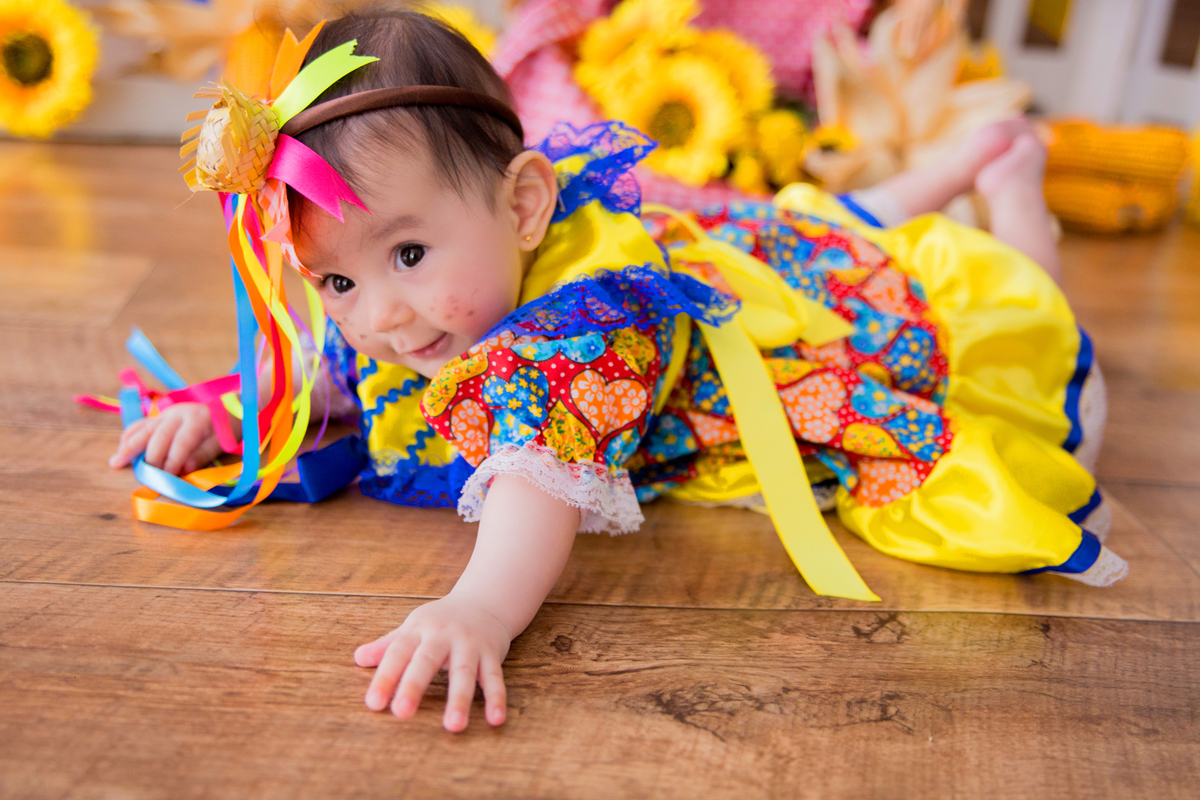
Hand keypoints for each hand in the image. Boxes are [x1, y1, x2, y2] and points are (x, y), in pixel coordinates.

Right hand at [109, 401, 223, 475]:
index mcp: (197, 419)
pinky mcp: (159, 417)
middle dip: (150, 457)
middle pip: (159, 435)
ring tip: (115, 462)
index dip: (173, 460)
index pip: (181, 441)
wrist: (226, 407)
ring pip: (144, 429)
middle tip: (144, 477)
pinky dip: (129, 436)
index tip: (166, 478)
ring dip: (129, 446)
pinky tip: (121, 449)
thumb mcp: (222, 442)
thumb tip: (183, 471)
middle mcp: (178, 414)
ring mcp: (166, 414)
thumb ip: (202, 455)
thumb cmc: (225, 429)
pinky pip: (141, 425)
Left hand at [354, 593, 511, 731]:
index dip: (385, 677)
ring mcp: (470, 644)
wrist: (484, 601)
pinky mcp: (491, 654)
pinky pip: (494, 678)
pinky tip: (495, 720)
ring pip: (464, 672)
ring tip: (453, 726)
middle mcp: (444, 635)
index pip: (398, 653)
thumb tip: (358, 658)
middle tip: (401, 713)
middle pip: (427, 661)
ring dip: (459, 699)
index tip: (373, 704)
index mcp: (419, 629)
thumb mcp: (413, 628)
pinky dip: (496, 698)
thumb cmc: (441, 621)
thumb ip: (387, 646)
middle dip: (414, 686)